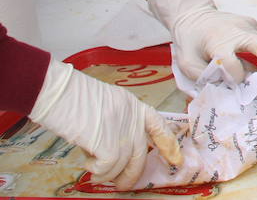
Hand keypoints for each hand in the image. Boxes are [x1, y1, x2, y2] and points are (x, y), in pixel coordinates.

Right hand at [28, 59, 182, 189]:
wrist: (59, 92)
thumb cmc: (73, 97)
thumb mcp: (104, 104)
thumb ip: (116, 122)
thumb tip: (113, 148)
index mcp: (133, 105)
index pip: (158, 124)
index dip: (167, 143)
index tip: (174, 158)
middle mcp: (132, 118)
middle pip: (140, 153)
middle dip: (133, 174)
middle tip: (122, 185)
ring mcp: (122, 130)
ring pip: (123, 164)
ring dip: (109, 174)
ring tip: (95, 173)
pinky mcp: (107, 143)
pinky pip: (108, 167)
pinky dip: (97, 172)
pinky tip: (87, 164)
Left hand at [146, 0, 256, 80]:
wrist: (193, 15)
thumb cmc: (189, 41)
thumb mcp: (187, 62)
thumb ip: (203, 76)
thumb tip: (225, 87)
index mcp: (218, 42)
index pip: (233, 63)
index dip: (237, 77)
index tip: (238, 87)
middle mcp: (237, 31)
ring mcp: (248, 25)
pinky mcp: (253, 24)